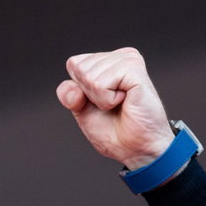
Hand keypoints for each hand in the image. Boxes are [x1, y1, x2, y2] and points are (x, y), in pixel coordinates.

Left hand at [56, 47, 172, 168]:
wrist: (136, 149)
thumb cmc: (116, 131)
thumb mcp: (82, 111)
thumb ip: (69, 95)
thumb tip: (72, 87)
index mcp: (109, 61)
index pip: (74, 64)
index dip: (79, 90)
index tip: (100, 102)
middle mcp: (120, 56)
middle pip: (79, 68)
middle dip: (89, 95)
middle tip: (112, 105)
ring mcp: (128, 60)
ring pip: (89, 76)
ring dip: (100, 99)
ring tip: (120, 104)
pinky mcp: (134, 69)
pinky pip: (101, 83)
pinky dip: (107, 100)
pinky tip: (125, 101)